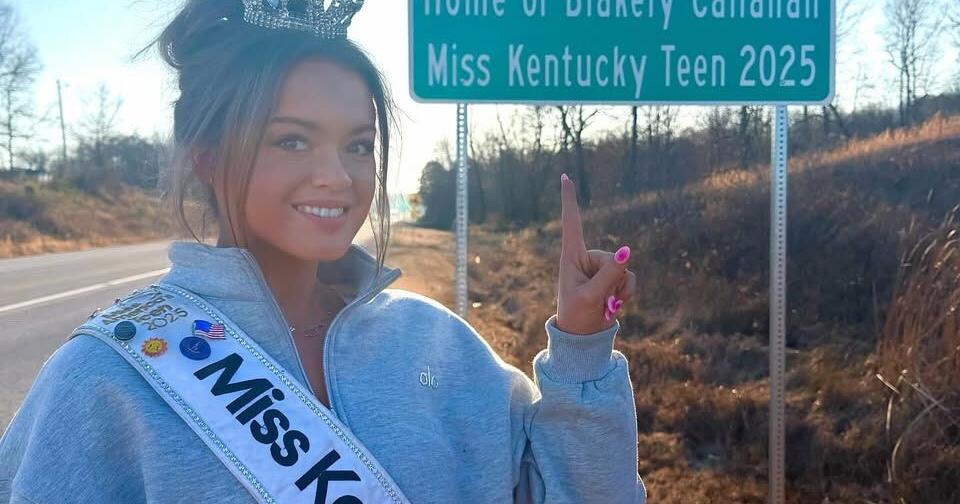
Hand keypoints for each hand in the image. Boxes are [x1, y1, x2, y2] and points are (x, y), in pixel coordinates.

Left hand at [555, 173, 636, 334]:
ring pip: (625, 269)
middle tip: (598, 301)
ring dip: (619, 291)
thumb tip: (627, 251)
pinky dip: (626, 294)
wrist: (583, 337)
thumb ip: (610, 274)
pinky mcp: (613, 279)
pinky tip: (613, 306)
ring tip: (603, 305)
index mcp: (571, 257)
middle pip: (612, 258)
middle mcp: (587, 259)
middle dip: (611, 281)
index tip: (564, 176)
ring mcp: (601, 269)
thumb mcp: (591, 297)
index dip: (569, 200)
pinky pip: (630, 279)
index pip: (572, 223)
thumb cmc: (577, 316)